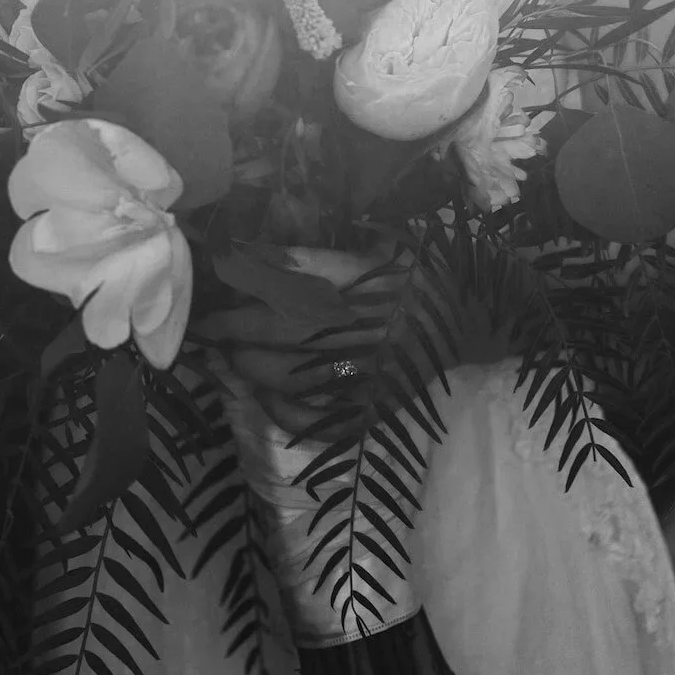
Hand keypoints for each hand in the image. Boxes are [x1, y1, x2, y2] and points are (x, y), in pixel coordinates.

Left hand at [194, 242, 512, 423]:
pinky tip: (265, 395)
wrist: (468, 319)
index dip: (230, 307)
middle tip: (208, 331)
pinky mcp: (370, 410)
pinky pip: (313, 420)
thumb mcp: (363, 254)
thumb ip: (306, 259)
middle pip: (270, 342)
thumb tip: (246, 256)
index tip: (206, 304)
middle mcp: (353, 337)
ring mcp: (360, 379)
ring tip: (227, 357)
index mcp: (351, 295)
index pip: (271, 301)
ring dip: (246, 369)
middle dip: (230, 337)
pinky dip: (281, 411)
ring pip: (284, 381)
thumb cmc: (410, 278)